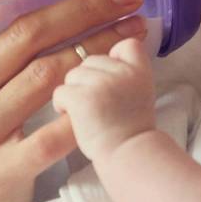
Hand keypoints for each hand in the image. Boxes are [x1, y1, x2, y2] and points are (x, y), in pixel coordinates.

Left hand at [53, 38, 155, 159]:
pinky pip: (60, 91)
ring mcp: (101, 82)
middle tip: (98, 105)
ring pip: (72, 74)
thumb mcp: (139, 93)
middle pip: (89, 59)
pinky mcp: (81, 97)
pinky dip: (62, 105)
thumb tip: (109, 55)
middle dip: (87, 79)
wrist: (127, 157)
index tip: (112, 76)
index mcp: (139, 69)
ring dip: (73, 92)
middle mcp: (121, 70)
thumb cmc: (129, 131)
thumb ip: (125, 72)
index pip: (126, 44)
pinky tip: (74, 118)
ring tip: (87, 114)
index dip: (114, 55)